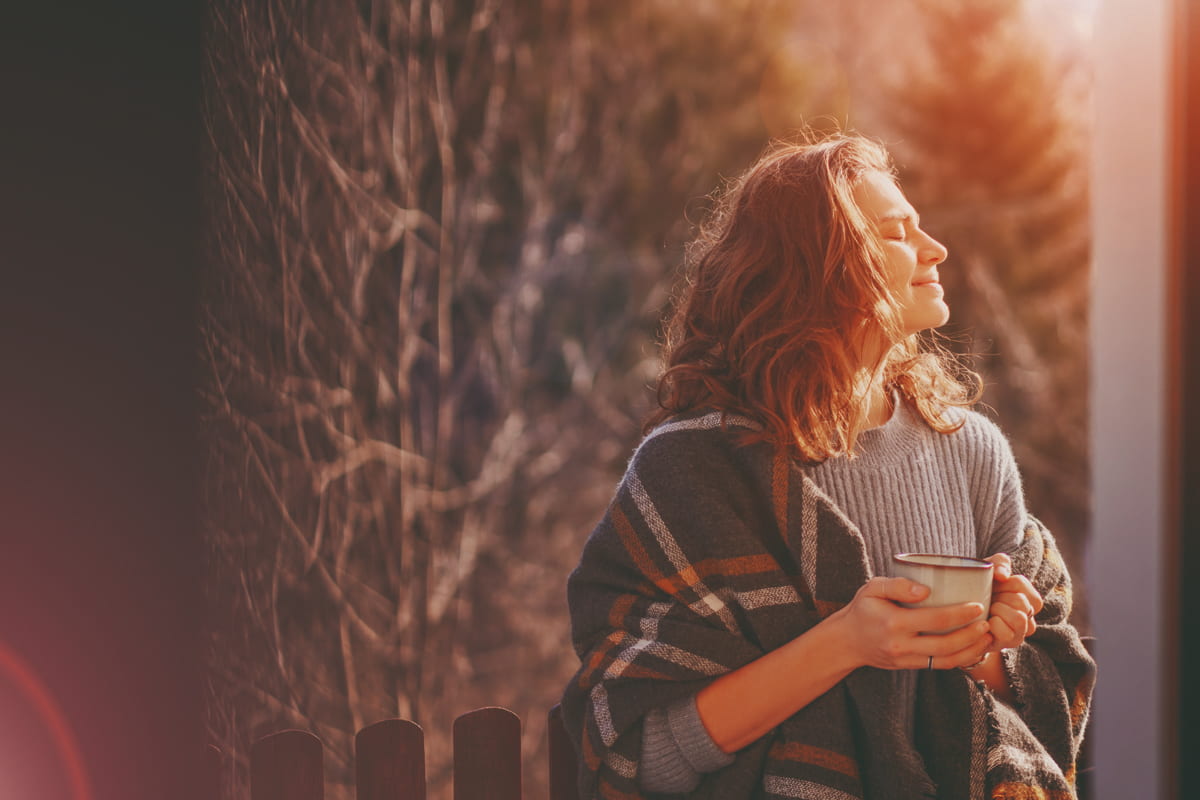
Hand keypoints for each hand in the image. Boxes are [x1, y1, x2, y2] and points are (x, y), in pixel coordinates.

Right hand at [832, 576, 993, 670]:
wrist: (848, 641)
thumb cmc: (863, 609)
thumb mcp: (872, 589)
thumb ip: (897, 585)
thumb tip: (925, 590)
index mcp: (893, 622)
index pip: (934, 619)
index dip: (960, 614)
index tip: (977, 605)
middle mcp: (901, 644)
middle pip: (945, 643)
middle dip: (971, 634)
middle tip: (988, 622)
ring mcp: (906, 659)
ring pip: (946, 659)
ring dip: (971, 650)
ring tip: (987, 637)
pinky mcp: (910, 666)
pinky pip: (940, 665)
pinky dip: (960, 659)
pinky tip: (973, 648)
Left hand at [982, 553, 1043, 652]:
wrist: (958, 612)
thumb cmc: (977, 589)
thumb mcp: (988, 569)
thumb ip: (1000, 563)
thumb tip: (1002, 575)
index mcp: (1029, 599)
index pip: (1019, 583)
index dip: (1001, 583)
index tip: (992, 586)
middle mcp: (1029, 618)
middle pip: (1020, 601)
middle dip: (998, 598)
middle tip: (987, 601)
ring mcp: (1019, 634)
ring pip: (1019, 618)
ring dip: (997, 611)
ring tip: (987, 612)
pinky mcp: (1005, 645)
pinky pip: (1006, 634)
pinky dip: (991, 626)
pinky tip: (982, 623)